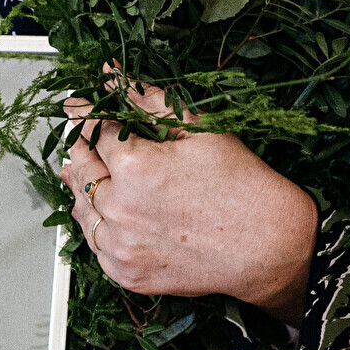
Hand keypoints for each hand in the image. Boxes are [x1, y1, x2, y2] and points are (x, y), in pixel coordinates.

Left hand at [60, 86, 317, 318]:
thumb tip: (113, 75)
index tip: (79, 108)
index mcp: (135, 166)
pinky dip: (96, 227)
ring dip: (82, 189)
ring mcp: (121, 246)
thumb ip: (148, 100)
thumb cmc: (242, 186)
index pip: (95, 132)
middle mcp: (120, 208)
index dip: (88, 116)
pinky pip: (95, 247)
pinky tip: (103, 214)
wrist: (271, 245)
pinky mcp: (128, 274)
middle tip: (81, 138)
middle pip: (79, 171)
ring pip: (82, 210)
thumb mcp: (199, 129)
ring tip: (86, 173)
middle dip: (79, 149)